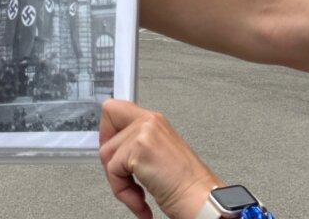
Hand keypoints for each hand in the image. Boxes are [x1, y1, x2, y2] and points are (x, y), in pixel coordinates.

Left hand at [100, 100, 218, 218]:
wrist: (201, 199)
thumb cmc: (186, 185)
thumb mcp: (158, 156)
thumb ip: (138, 145)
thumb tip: (113, 151)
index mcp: (155, 121)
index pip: (116, 107)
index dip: (108, 130)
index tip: (110, 153)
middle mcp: (150, 120)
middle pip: (107, 121)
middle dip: (109, 156)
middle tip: (122, 176)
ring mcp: (145, 131)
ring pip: (108, 152)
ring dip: (119, 182)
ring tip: (138, 195)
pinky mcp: (140, 147)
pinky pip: (113, 170)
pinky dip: (123, 192)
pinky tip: (141, 201)